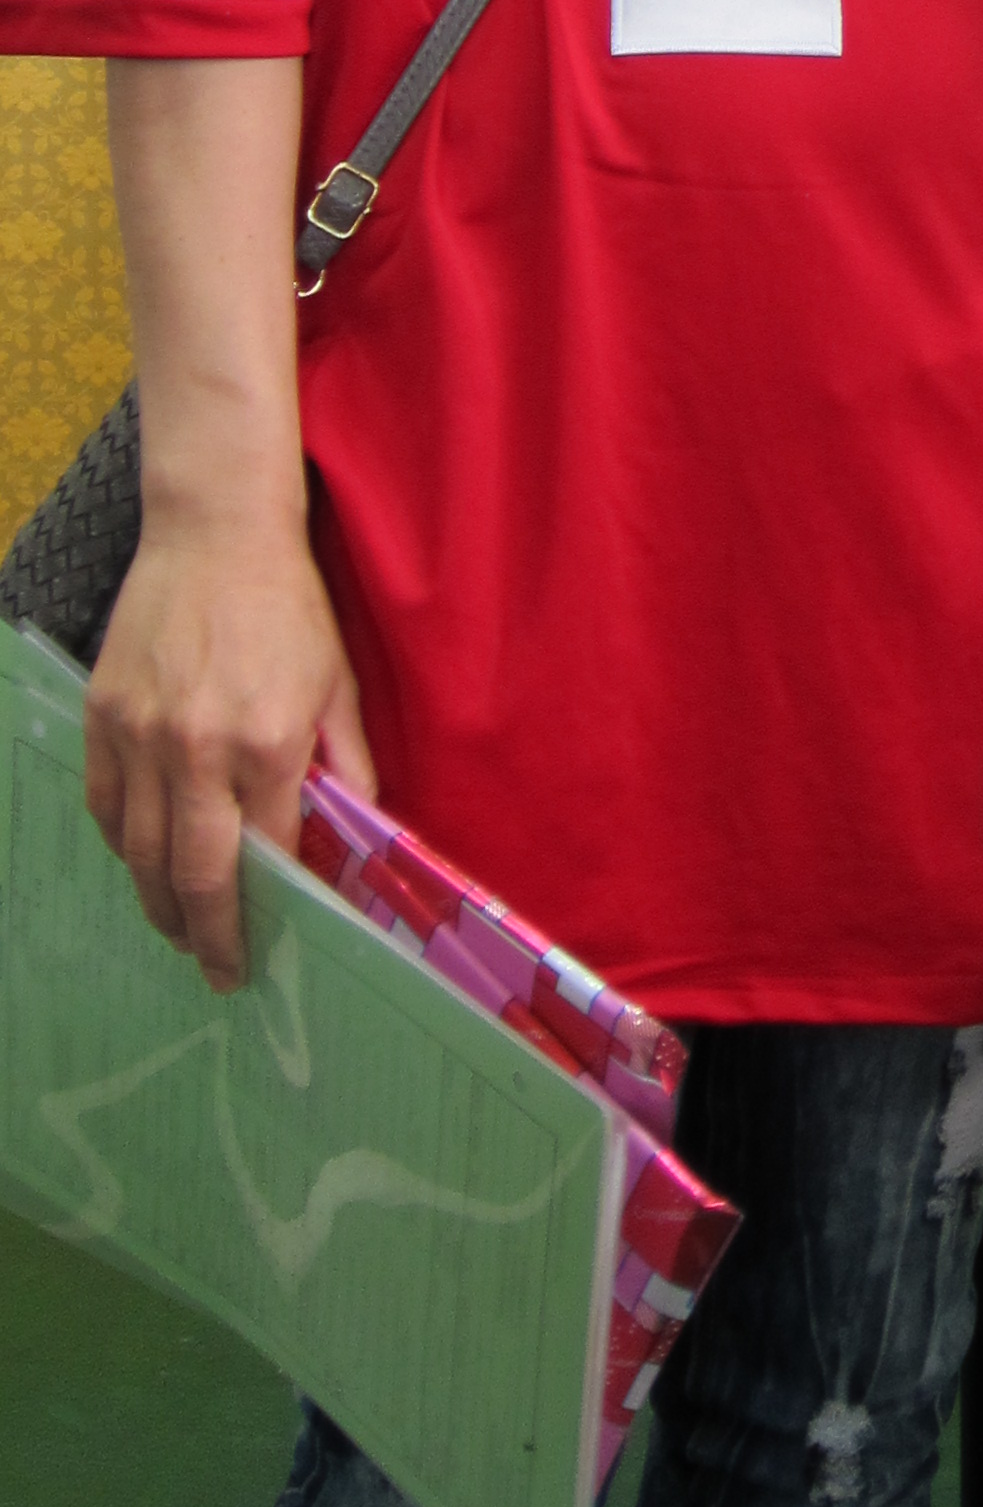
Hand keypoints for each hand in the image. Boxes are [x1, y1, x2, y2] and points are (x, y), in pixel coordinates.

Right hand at [83, 513, 374, 992]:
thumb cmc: (287, 608)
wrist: (215, 535)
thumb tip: (355, 834)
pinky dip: (121, 845)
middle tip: (218, 971)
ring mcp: (141, 737)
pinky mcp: (105, 717)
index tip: (269, 945)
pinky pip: (103, 806)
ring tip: (181, 927)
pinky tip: (142, 860)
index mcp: (267, 744)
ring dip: (159, 903)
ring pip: (138, 853)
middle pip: (194, 875)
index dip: (270, 909)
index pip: (267, 854)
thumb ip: (346, 765)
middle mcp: (197, 752)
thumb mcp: (337, 684)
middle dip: (207, 936)